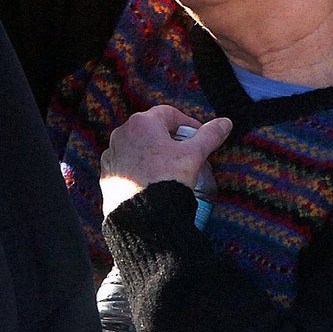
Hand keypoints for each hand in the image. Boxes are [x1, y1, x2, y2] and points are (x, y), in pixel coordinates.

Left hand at [99, 105, 232, 216]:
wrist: (144, 217)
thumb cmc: (167, 180)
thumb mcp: (194, 155)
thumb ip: (209, 136)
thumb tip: (225, 123)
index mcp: (142, 123)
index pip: (169, 113)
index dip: (187, 123)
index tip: (198, 136)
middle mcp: (122, 134)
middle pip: (151, 129)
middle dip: (170, 138)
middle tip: (186, 153)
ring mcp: (112, 155)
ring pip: (137, 147)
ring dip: (152, 153)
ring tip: (169, 170)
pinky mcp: (107, 175)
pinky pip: (126, 165)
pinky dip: (138, 168)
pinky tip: (151, 181)